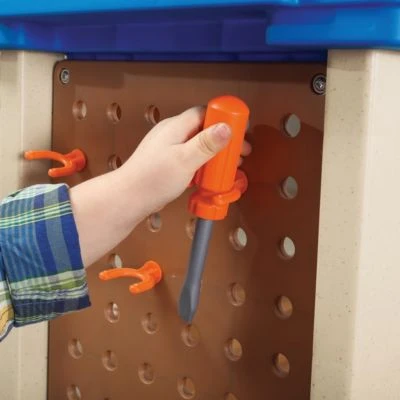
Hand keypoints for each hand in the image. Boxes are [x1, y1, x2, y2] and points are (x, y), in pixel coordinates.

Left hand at [121, 106, 251, 214]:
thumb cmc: (152, 179)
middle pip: (203, 129)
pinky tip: (209, 176)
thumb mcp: (185, 160)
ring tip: (227, 167)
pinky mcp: (167, 162)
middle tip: (238, 153)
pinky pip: (190, 157)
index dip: (224, 119)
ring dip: (214, 154)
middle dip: (223, 140)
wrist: (129, 198)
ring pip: (198, 145)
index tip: (239, 130)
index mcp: (176, 126)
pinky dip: (202, 164)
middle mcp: (172, 133)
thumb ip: (206, 144)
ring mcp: (169, 148)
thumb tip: (225, 128)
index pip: (204, 113)